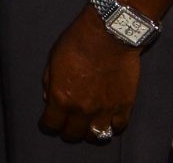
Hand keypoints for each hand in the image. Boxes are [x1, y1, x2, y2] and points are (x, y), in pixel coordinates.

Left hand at [41, 6, 139, 143]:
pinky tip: (107, 121)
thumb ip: (50, 83)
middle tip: (67, 125)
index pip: (51, 124)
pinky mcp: (124, 106)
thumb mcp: (53, 60)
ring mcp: (105, 110)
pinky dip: (112, 126)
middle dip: (67, 131)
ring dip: (89, 133)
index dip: (47, 125)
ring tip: (87, 126)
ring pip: (96, 136)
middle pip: (73, 134)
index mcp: (61, 98)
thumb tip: (49, 98)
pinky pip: (118, 127)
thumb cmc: (77, 43)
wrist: (108, 35)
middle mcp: (82, 109)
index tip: (48, 123)